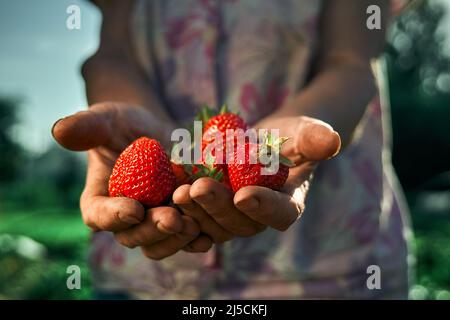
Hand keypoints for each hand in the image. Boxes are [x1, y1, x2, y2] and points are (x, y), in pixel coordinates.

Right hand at [52, 102, 212, 258]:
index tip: (133, 209)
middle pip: (133, 236)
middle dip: (153, 230)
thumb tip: (59, 130)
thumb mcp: (106, 120)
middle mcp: (125, 218)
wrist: (156, 130)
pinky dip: (197, 238)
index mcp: (100, 199)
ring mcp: (153, 221)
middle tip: (172, 218)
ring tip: (193, 225)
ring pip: (161, 243)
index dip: (113, 216)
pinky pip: (186, 237)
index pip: (98, 215)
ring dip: (177, 239)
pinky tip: (209, 234)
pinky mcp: (179, 219)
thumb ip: (85, 127)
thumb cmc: (124, 125)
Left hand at [173, 116, 340, 242]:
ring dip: (194, 211)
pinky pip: (195, 216)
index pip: (280, 214)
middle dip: (218, 207)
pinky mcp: (209, 210)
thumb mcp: (304, 132)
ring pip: (212, 224)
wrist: (262, 141)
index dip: (264, 208)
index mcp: (287, 206)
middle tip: (198, 189)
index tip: (246, 196)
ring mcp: (232, 217)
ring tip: (177, 193)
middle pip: (239, 223)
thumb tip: (332, 140)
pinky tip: (165, 194)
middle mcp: (257, 218)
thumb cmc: (289, 137)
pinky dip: (181, 210)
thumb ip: (315, 139)